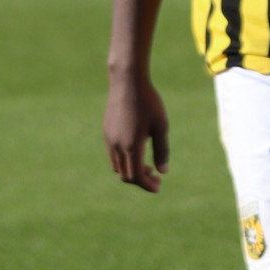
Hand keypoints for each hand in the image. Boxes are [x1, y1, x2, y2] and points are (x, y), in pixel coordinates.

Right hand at [104, 70, 170, 190]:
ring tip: (148, 167)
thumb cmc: (149, 103)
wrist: (127, 82)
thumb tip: (163, 172)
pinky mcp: (106, 131)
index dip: (147, 185)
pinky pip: (113, 155)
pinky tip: (137, 153)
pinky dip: (124, 161)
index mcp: (131, 146)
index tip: (158, 187)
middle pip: (125, 175)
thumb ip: (161, 151)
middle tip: (156, 178)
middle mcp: (117, 145)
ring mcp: (109, 139)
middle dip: (141, 180)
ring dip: (131, 171)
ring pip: (117, 166)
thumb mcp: (161, 127)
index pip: (135, 177)